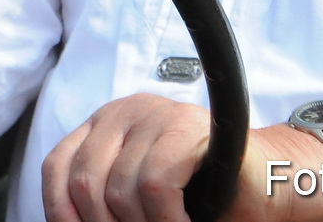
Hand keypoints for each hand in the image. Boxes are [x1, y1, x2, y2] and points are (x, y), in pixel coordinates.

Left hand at [42, 95, 322, 221]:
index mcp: (104, 127)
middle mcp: (124, 111)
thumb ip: (106, 206)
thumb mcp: (137, 200)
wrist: (265, 186)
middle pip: (83, 181)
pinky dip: (165, 217)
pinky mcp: (187, 125)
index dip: (61, 213)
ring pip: (119, 188)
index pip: (57, 168)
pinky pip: (155, 182)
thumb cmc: (202, 198)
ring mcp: (156, 113)